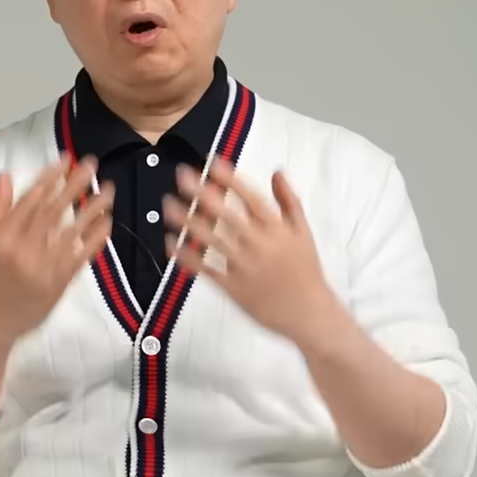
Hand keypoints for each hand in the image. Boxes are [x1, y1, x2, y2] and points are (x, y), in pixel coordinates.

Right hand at [0, 155, 114, 344]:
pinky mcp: (60, 281)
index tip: (66, 159)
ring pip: (72, 230)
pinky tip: (108, 222)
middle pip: (54, 209)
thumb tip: (7, 175)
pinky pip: (82, 256)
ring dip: (92, 208)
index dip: (50, 176)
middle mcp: (24, 247)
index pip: (31, 198)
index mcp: (4, 234)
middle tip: (92, 165)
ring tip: (108, 189)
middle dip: (74, 184)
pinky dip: (95, 238)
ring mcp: (44, 265)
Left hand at [163, 158, 341, 344]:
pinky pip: (206, 270)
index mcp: (276, 229)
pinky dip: (187, 257)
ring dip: (188, 221)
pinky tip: (170, 243)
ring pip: (211, 240)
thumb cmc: (306, 270)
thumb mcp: (303, 232)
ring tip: (168, 205)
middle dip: (202, 193)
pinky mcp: (233, 288)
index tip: (211, 162)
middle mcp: (258, 245)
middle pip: (226, 215)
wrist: (309, 314)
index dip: (230, 179)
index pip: (250, 197)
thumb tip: (276, 171)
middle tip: (181, 175)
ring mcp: (243, 267)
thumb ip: (289, 201)